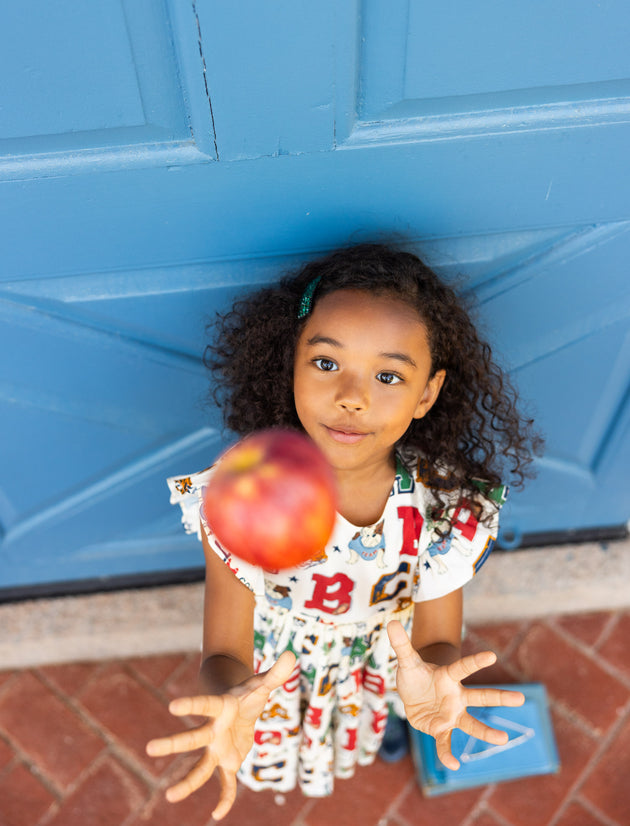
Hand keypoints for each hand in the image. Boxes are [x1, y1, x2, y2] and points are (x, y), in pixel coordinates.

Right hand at [145, 650, 295, 820]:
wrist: (240, 707)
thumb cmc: (249, 694)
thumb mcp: (263, 684)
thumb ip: (276, 673)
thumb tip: (291, 654)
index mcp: (221, 708)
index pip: (205, 705)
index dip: (191, 704)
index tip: (172, 706)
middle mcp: (214, 730)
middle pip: (192, 739)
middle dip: (172, 744)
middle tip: (149, 748)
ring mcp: (218, 748)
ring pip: (201, 768)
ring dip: (187, 783)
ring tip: (169, 796)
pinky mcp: (228, 762)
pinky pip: (225, 784)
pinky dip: (225, 798)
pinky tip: (218, 814)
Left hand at [387, 620, 523, 770]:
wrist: (413, 694)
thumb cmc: (415, 675)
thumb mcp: (406, 661)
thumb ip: (401, 645)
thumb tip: (392, 622)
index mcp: (448, 676)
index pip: (463, 667)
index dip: (476, 661)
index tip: (492, 655)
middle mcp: (456, 696)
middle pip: (480, 696)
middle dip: (500, 698)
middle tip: (521, 698)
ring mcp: (451, 714)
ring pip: (471, 723)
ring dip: (487, 732)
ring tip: (504, 739)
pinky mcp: (441, 729)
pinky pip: (445, 742)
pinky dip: (448, 754)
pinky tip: (454, 765)